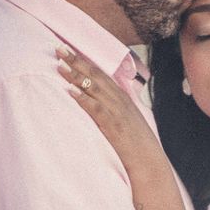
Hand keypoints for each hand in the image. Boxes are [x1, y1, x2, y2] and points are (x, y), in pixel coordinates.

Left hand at [55, 45, 159, 169]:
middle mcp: (120, 100)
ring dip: (76, 74)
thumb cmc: (136, 145)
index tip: (69, 50)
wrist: (150, 162)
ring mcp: (117, 111)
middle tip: (59, 48)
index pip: (101, 74)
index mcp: (122, 98)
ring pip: (94, 87)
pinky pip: (95, 108)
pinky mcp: (113, 125)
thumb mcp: (125, 122)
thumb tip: (97, 104)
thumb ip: (113, 110)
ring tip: (60, 64)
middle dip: (77, 61)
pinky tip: (70, 89)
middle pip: (95, 75)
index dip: (85, 61)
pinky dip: (82, 97)